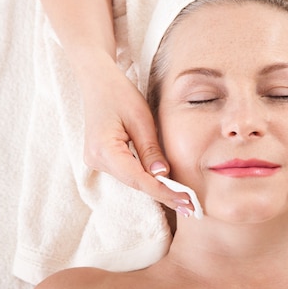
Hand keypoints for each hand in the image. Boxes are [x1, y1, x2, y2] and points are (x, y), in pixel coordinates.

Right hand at [76, 54, 192, 211]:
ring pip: (132, 180)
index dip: (164, 192)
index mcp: (104, 150)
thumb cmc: (119, 93)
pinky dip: (147, 179)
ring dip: (157, 189)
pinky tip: (165, 186)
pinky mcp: (102, 158)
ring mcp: (96, 161)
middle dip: (164, 194)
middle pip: (136, 183)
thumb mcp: (141, 118)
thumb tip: (163, 175)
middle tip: (191, 207)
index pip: (139, 179)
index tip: (186, 200)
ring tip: (183, 199)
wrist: (97, 80)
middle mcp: (96, 160)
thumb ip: (151, 149)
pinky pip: (128, 172)